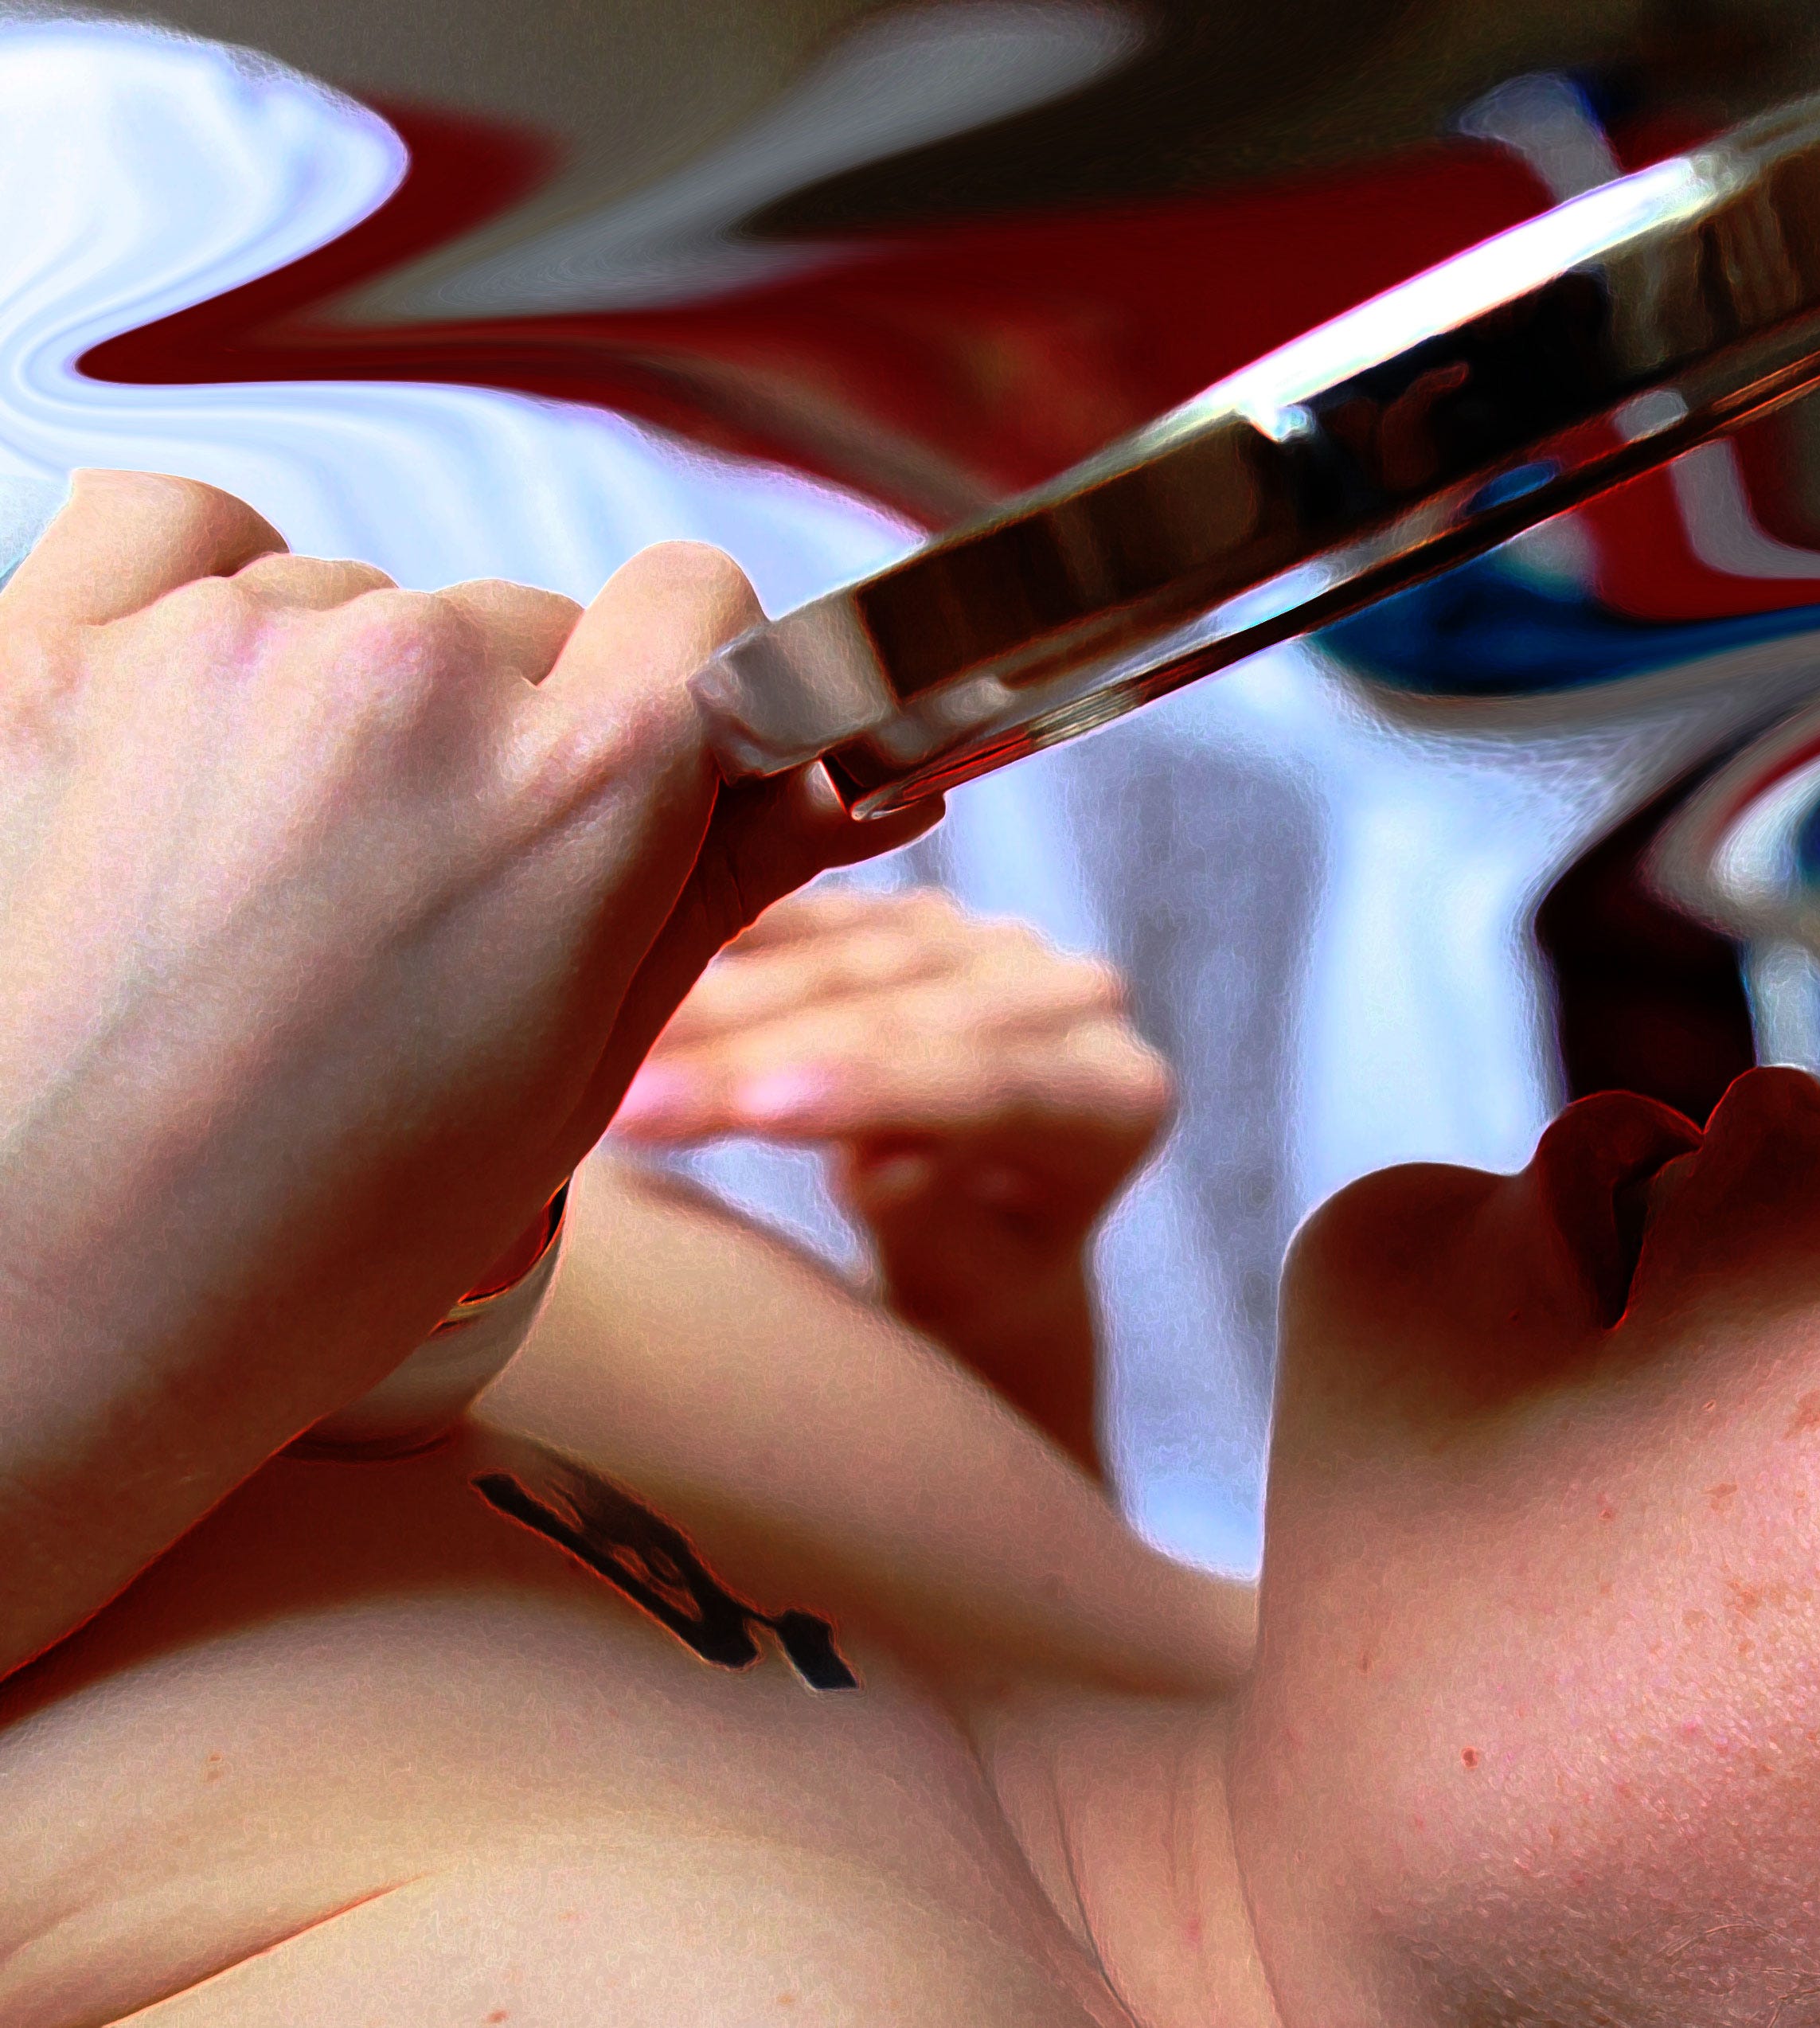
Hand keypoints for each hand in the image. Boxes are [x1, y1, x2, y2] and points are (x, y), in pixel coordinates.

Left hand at [0, 472, 935, 1670]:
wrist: (31, 1320)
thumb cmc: (306, 1242)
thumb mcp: (576, 1073)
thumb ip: (714, 884)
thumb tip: (828, 775)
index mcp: (582, 790)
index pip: (700, 607)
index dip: (685, 683)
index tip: (647, 747)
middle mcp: (415, 682)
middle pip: (515, 626)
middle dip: (497, 732)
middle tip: (421, 894)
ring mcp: (217, 651)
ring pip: (351, 599)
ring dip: (340, 696)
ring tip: (270, 875)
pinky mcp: (43, 645)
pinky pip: (173, 528)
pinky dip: (194, 599)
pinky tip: (187, 726)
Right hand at [613, 890, 1170, 1474]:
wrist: (980, 1239)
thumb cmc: (975, 1282)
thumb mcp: (968, 1289)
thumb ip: (941, 1226)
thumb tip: (890, 1166)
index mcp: (1121, 1098)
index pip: (994, 1085)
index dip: (872, 1091)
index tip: (755, 1110)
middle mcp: (1074, 1000)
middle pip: (908, 1016)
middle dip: (762, 1055)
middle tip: (633, 1097)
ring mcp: (994, 946)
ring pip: (849, 957)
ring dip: (721, 1001)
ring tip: (605, 1044)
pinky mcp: (917, 917)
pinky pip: (815, 919)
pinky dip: (727, 947)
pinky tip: (633, 963)